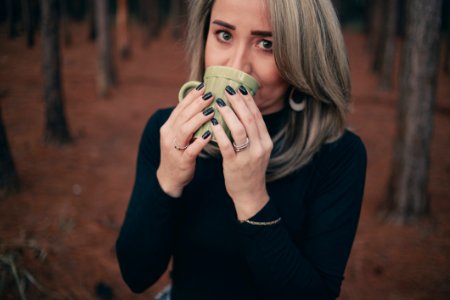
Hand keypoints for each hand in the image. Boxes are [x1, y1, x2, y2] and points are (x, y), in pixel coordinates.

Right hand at [157, 85, 214, 196]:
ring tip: (211, 112)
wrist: (170, 178)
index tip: (204, 87)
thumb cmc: (179, 153)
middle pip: (183, 115)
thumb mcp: (179, 135)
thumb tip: (200, 102)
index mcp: (168, 127)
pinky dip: (200, 141)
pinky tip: (210, 134)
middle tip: (211, 95)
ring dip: (198, 119)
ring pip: (185, 130)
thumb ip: (187, 120)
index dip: (191, 97)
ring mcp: (174, 148)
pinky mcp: (182, 161)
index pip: (180, 108)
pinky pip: (191, 149)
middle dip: (197, 104)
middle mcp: (169, 135)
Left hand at [210, 85, 271, 219]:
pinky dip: (220, 132)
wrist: (250, 193)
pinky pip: (227, 145)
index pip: (257, 116)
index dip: (248, 101)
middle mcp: (260, 147)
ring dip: (229, 114)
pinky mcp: (235, 164)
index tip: (239, 87)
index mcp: (266, 141)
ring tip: (219, 103)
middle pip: (250, 119)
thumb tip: (243, 111)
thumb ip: (252, 133)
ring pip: (240, 130)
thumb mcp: (257, 150)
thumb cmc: (250, 169)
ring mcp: (249, 156)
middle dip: (238, 102)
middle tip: (228, 89)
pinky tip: (213, 123)